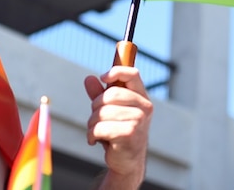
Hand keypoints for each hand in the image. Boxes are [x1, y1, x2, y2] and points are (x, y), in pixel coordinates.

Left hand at [84, 66, 152, 189]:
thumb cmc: (119, 133)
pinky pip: (101, 127)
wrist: (127, 162)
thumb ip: (100, 95)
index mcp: (142, 97)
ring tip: (95, 132)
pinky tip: (94, 141)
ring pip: (103, 112)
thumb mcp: (110, 111)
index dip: (117, 71)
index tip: (103, 77)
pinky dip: (92, 135)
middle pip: (111, 94)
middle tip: (94, 119)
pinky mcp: (130, 134)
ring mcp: (139, 120)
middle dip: (95, 107)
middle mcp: (144, 107)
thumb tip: (89, 78)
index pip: (133, 74)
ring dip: (91, 124)